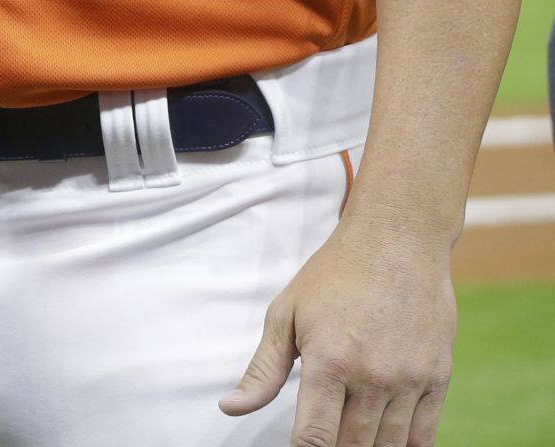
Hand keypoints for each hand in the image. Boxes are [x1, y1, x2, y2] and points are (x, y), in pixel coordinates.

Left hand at [219, 215, 455, 446]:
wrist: (397, 242)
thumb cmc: (335, 275)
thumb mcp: (286, 314)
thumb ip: (263, 369)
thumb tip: (231, 408)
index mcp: (328, 362)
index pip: (315, 438)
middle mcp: (372, 377)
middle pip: (352, 446)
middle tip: (322, 436)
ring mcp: (409, 381)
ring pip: (388, 446)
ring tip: (349, 436)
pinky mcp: (438, 378)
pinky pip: (424, 436)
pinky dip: (405, 446)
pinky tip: (386, 440)